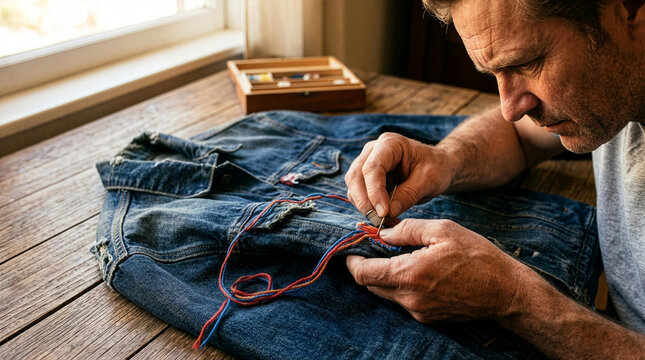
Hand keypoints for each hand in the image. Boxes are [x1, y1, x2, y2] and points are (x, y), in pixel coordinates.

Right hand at [344, 132, 452, 218]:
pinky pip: (358, 194)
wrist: (439, 166)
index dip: (374, 192)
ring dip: (364, 206)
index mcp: (390, 144)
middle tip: (379, 221)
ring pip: (353, 187)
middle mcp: (373, 150)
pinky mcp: (366, 177)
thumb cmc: (436, 168)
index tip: (383, 213)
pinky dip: (367, 207)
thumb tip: (387, 213)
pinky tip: (383, 216)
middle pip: (356, 177)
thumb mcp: (428, 181)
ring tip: (384, 220)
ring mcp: (366, 162)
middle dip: (365, 202)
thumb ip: (408, 195)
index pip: (372, 168)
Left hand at [346, 218, 522, 322]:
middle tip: (374, 248)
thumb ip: (407, 229)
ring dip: (385, 276)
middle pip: (371, 285)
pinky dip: (402, 286)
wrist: (507, 292)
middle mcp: (409, 298)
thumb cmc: (477, 256)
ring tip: (398, 257)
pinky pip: (404, 301)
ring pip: (387, 294)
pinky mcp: (428, 318)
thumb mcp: (442, 230)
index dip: (352, 261)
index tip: (351, 249)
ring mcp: (418, 312)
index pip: (364, 273)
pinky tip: (418, 271)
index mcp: (409, 274)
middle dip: (367, 267)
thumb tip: (383, 233)